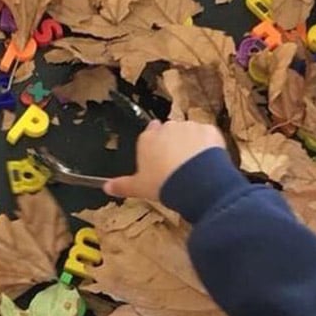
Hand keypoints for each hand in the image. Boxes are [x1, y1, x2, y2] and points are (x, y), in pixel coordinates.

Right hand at [103, 120, 226, 200]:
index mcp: (147, 139)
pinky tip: (209, 161)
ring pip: (190, 132)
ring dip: (192, 144)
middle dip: (174, 143)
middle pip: (170, 132)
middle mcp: (166, 128)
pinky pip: (208, 136)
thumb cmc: (163, 183)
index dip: (156, 146)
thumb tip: (106, 188)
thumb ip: (122, 185)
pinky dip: (209, 146)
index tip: (160, 158)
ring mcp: (189, 127)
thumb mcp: (139, 187)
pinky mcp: (208, 130)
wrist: (194, 182)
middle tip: (177, 164)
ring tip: (195, 165)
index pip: (149, 135)